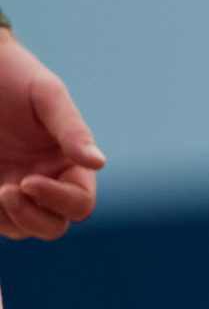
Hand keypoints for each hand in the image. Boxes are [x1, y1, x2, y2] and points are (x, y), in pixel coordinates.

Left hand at [0, 29, 103, 240]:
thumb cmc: (16, 78)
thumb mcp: (47, 98)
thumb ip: (72, 130)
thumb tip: (99, 163)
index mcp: (70, 163)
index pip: (80, 202)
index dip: (60, 200)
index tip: (28, 181)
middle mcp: (47, 181)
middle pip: (54, 226)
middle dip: (34, 217)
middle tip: (7, 190)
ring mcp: (16, 188)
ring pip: (23, 229)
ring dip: (12, 219)